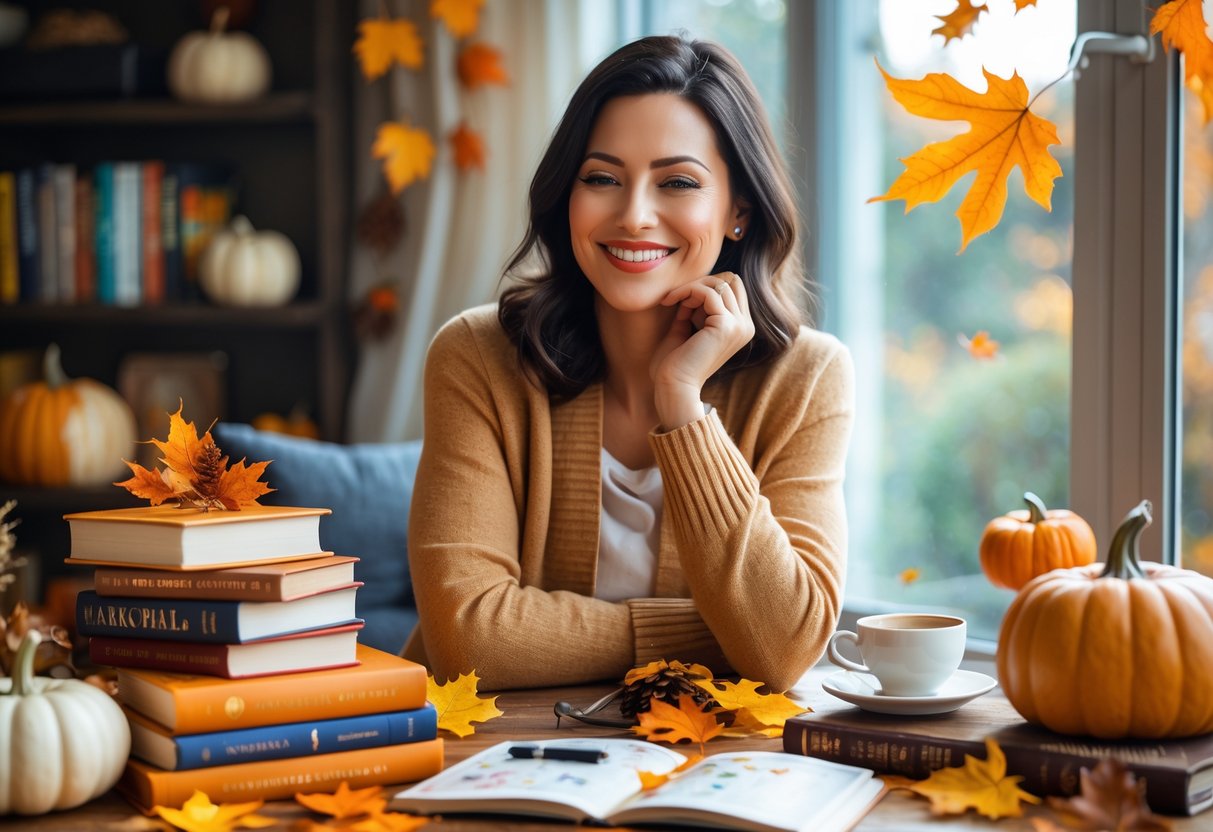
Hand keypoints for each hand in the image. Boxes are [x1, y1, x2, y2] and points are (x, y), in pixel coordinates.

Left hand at [650, 272, 754, 428]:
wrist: (673, 387)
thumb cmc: (675, 363)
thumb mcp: (688, 328)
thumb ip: (694, 307)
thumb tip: (693, 284)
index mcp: (740, 328)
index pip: (732, 288)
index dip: (706, 287)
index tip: (681, 299)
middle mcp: (745, 326)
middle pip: (731, 280)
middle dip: (702, 282)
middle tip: (677, 297)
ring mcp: (739, 326)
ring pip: (720, 283)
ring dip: (692, 287)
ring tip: (672, 302)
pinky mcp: (727, 326)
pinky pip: (708, 292)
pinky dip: (686, 291)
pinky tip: (669, 302)